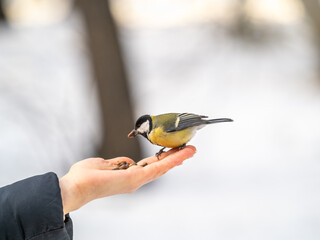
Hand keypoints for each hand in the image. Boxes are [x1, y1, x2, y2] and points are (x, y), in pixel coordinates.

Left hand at [59, 145, 195, 214]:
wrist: (76, 186)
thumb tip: (126, 160)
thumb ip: (118, 162)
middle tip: (190, 149)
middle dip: (176, 158)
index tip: (174, 151)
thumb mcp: (105, 164)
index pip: (151, 165)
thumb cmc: (85, 176)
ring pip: (162, 167)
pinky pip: (156, 168)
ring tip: (191, 150)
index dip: (164, 158)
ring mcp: (137, 180)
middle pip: (160, 167)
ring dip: (178, 158)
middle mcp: (136, 179)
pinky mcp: (135, 179)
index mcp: (129, 175)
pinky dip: (170, 161)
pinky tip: (180, 156)